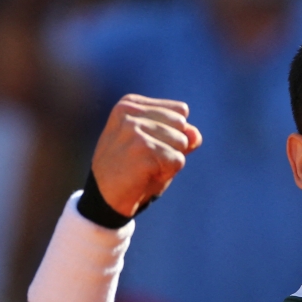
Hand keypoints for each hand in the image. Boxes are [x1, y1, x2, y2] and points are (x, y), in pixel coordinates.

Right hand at [91, 94, 202, 216]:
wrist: (106, 197)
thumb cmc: (132, 169)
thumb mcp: (157, 145)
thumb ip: (180, 134)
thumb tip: (196, 134)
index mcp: (130, 104)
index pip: (180, 111)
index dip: (172, 133)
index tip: (147, 145)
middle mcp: (130, 113)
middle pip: (182, 126)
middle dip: (172, 147)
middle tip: (146, 159)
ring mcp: (134, 130)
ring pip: (182, 142)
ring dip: (169, 161)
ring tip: (145, 167)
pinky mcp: (143, 150)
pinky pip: (178, 160)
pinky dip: (168, 172)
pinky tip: (145, 175)